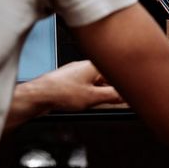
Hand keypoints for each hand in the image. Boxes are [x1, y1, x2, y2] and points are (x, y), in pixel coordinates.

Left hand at [4, 60, 120, 130]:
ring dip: (101, 92)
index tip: (129, 91)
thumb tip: (125, 94)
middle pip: (107, 76)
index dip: (123, 82)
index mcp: (94, 65)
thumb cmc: (60, 92)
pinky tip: (88, 101)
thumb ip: (112, 95)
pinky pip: (86, 85)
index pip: (115, 71)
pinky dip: (90, 93)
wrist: (39, 95)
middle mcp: (86, 66)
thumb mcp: (92, 97)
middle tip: (118, 100)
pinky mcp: (70, 80)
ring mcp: (77, 72)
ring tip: (101, 102)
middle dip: (112, 88)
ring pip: (96, 81)